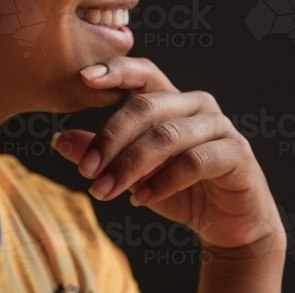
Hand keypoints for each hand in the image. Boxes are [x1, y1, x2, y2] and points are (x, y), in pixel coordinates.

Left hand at [51, 57, 284, 252]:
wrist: (228, 225)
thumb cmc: (180, 191)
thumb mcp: (133, 174)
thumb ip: (102, 154)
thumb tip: (59, 138)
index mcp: (171, 100)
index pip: (142, 73)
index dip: (115, 70)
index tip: (83, 78)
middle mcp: (196, 104)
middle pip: (146, 106)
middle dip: (110, 139)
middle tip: (87, 171)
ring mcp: (219, 126)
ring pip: (167, 135)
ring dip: (130, 165)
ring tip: (106, 191)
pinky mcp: (236, 153)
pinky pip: (193, 161)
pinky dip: (162, 181)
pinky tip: (142, 199)